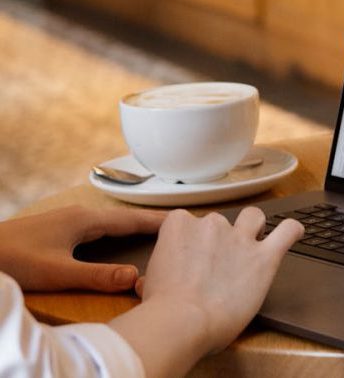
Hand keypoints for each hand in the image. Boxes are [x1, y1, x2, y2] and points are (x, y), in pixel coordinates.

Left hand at [0, 205, 165, 292]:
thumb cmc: (15, 259)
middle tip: (176, 226)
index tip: (180, 221)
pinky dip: (118, 230)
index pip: (129, 219)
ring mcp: (70, 220)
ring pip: (111, 221)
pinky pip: (100, 226)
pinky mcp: (62, 228)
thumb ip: (97, 275)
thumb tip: (134, 276)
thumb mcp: (58, 273)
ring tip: (155, 230)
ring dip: (134, 224)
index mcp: (84, 220)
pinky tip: (118, 237)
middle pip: (123, 217)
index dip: (155, 221)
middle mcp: (81, 215)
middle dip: (149, 221)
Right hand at [110, 207, 303, 377]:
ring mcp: (239, 237)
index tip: (191, 258)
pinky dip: (292, 230)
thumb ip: (157, 271)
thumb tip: (150, 282)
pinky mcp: (263, 256)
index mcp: (180, 224)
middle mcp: (211, 224)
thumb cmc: (163, 307)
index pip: (188, 222)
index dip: (191, 241)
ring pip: (253, 217)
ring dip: (253, 228)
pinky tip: (294, 232)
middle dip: (220, 239)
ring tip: (251, 246)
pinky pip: (286, 232)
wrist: (183, 321)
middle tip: (218, 265)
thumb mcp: (150, 282)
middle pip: (220, 223)